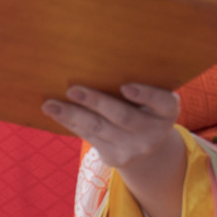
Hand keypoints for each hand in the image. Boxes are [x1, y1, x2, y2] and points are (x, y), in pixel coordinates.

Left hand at [42, 83, 186, 216]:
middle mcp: (154, 131)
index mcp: (167, 110)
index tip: (126, 87)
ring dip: (72, 115)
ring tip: (50, 105)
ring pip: (98, 128)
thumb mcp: (151, 98)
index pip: (162, 101)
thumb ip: (137, 84)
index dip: (145, 94)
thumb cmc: (144, 106)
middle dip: (96, 102)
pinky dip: (70, 123)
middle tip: (72, 89)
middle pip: (122, 116)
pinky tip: (54, 113)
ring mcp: (135, 147)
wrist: (147, 145)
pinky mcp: (116, 158)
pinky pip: (89, 137)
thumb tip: (95, 58)